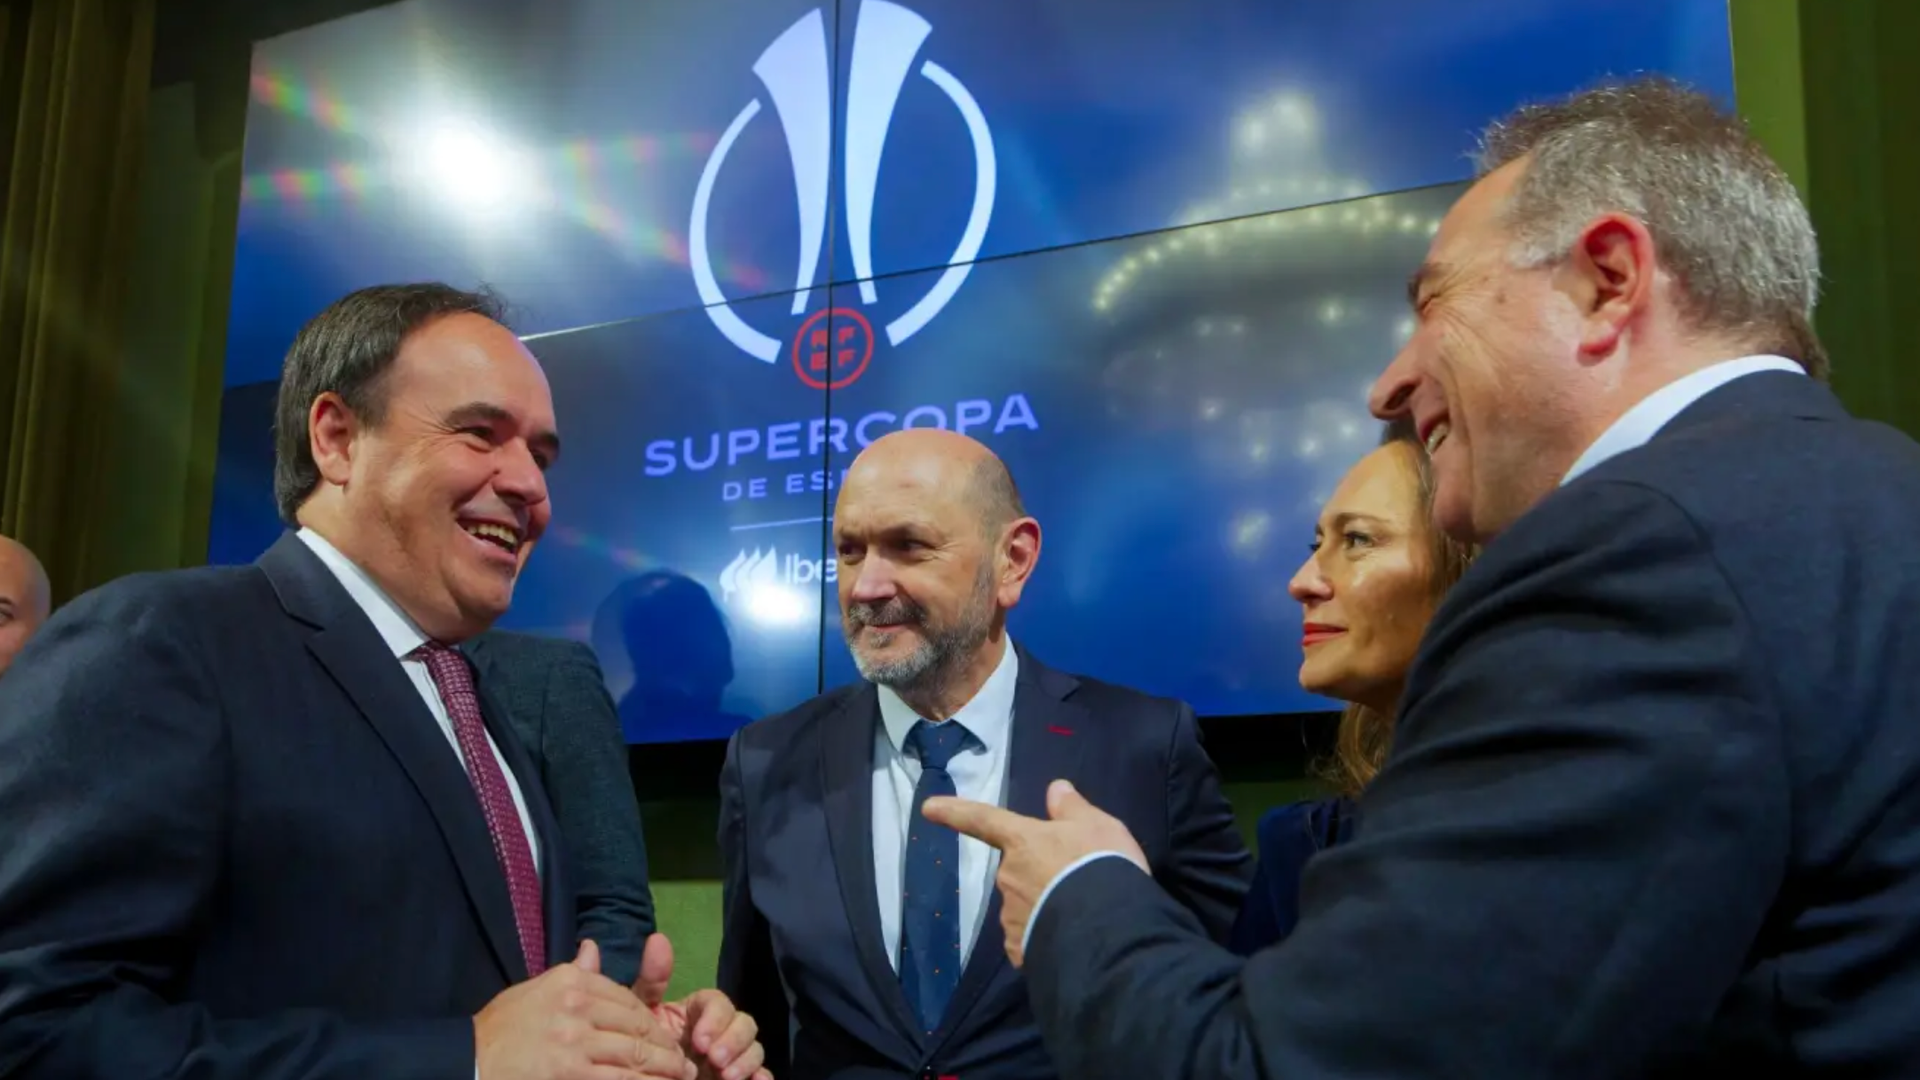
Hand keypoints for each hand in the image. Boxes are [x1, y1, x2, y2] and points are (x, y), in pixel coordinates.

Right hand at [476, 939, 692, 1079]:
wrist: (467, 1063)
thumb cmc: (501, 1030)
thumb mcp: (535, 991)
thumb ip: (572, 973)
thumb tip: (593, 948)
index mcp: (571, 982)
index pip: (627, 998)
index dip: (653, 1022)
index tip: (665, 1037)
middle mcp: (576, 1005)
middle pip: (637, 1026)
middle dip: (666, 1048)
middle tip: (682, 1064)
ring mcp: (574, 1041)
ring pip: (635, 1056)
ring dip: (664, 1071)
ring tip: (678, 1078)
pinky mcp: (571, 1074)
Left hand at [633, 933, 772, 1079]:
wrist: (643, 1077)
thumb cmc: (644, 1048)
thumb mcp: (642, 1015)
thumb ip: (651, 981)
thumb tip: (658, 937)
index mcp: (699, 1013)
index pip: (719, 1002)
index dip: (715, 1018)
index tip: (699, 1040)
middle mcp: (720, 1032)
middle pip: (744, 1023)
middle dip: (734, 1040)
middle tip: (715, 1059)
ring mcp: (732, 1056)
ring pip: (755, 1047)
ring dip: (747, 1059)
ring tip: (727, 1077)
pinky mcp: (740, 1076)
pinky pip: (762, 1073)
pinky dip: (762, 1077)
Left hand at [922, 779, 1146, 966]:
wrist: (1108, 929)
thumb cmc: (1100, 866)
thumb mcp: (1098, 826)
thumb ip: (1072, 808)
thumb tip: (1055, 788)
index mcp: (1022, 842)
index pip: (983, 820)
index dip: (955, 812)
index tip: (927, 808)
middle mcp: (1008, 877)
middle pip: (1018, 869)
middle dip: (1040, 874)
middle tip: (1077, 880)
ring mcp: (1011, 917)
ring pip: (1024, 905)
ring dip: (1044, 906)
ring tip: (1081, 913)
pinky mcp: (1020, 950)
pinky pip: (1030, 937)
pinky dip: (1044, 936)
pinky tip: (1070, 939)